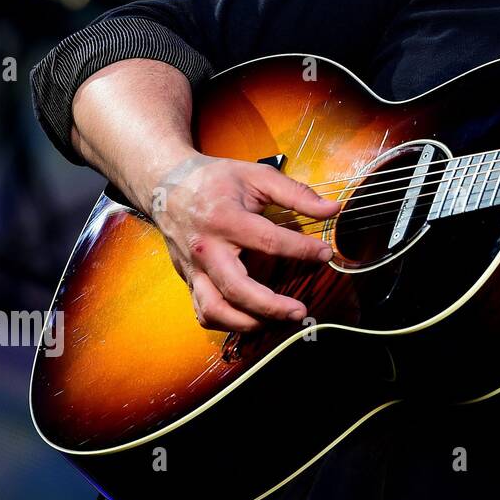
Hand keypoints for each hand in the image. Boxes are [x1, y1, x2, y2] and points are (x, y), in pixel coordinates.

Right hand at [148, 152, 340, 331]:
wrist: (166, 186)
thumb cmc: (215, 180)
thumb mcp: (257, 176)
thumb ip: (297, 193)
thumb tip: (333, 209)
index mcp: (225, 219)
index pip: (269, 241)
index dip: (302, 250)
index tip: (325, 254)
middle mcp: (206, 249)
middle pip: (237, 288)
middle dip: (271, 306)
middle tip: (300, 311)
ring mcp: (194, 269)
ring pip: (215, 310)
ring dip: (248, 323)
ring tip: (278, 321)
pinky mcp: (188, 281)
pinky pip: (204, 312)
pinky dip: (228, 323)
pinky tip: (253, 320)